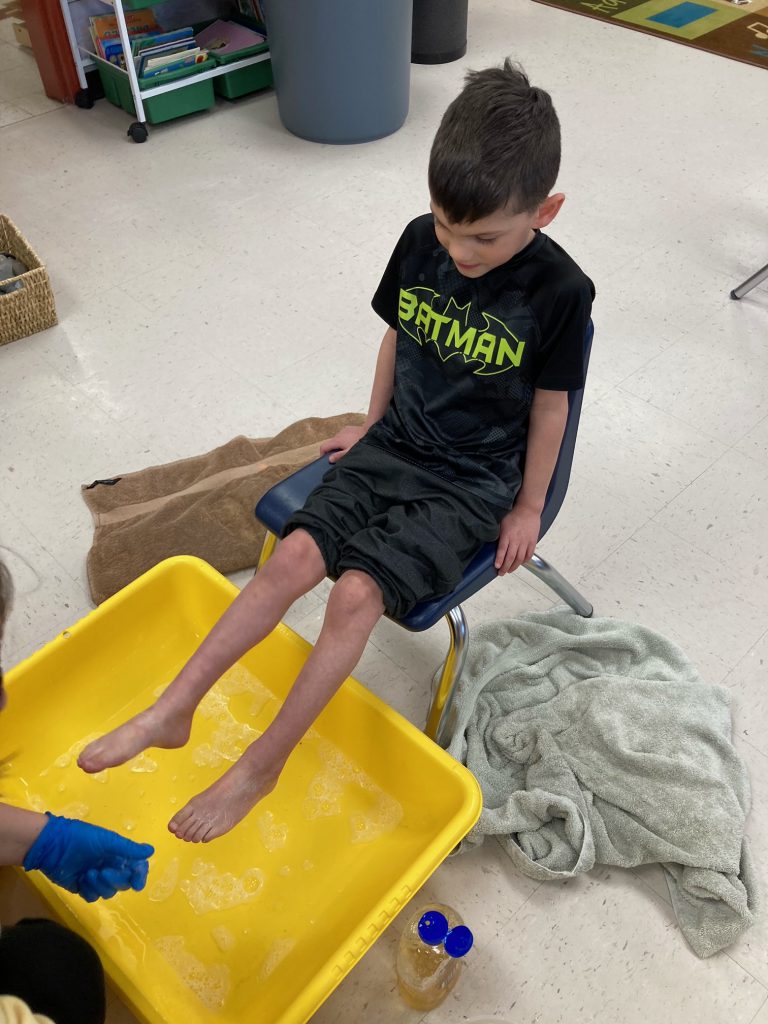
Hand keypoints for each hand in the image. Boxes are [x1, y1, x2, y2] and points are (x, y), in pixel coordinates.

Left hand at [23, 814, 153, 902]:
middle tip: (103, 872)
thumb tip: (151, 851)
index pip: (136, 868)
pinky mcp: (83, 888)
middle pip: (123, 883)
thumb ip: (128, 848)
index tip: (137, 883)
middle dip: (115, 880)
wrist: (53, 847)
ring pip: (109, 892)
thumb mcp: (107, 840)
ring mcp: (97, 879)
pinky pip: (93, 897)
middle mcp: (111, 867)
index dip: (139, 876)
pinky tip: (81, 879)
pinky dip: (89, 890)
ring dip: (100, 885)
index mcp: (118, 855)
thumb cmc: (82, 838)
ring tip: (88, 873)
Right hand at [319, 424, 366, 462]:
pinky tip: (352, 443)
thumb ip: (339, 456)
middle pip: (331, 444)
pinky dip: (345, 440)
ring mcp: (344, 430)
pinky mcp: (349, 428)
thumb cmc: (361, 443)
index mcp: (337, 440)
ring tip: (348, 450)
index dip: (322, 454)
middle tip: (339, 457)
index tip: (325, 459)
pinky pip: (344, 435)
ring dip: (339, 445)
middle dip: (333, 450)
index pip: (323, 447)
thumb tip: (330, 459)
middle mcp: (338, 434)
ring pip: (337, 439)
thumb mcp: (350, 452)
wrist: (370, 431)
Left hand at [495, 505, 540, 574]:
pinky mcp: (533, 541)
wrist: (528, 509)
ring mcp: (526, 541)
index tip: (497, 567)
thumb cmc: (513, 515)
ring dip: (514, 566)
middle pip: (511, 557)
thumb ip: (499, 535)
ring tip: (509, 571)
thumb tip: (493, 545)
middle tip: (501, 573)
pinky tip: (520, 563)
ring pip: (520, 558)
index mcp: (507, 534)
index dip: (500, 560)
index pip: (502, 550)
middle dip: (506, 567)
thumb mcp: (502, 523)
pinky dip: (524, 561)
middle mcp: (517, 539)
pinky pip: (529, 554)